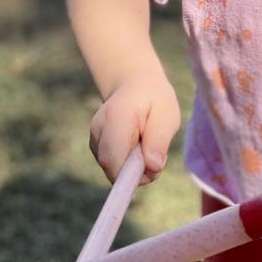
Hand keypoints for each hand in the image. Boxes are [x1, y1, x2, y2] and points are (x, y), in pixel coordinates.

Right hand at [89, 70, 180, 184]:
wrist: (136, 85)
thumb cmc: (154, 99)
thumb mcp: (167, 113)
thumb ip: (159, 139)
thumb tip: (152, 167)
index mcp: (116, 116)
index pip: (112, 158)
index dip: (129, 175)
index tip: (150, 173)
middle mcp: (98, 128)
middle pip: (111, 167)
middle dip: (136, 172)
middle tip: (155, 155)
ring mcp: (94, 137)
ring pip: (112, 169)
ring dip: (132, 167)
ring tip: (146, 144)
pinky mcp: (96, 146)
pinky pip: (112, 166)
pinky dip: (126, 163)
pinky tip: (136, 146)